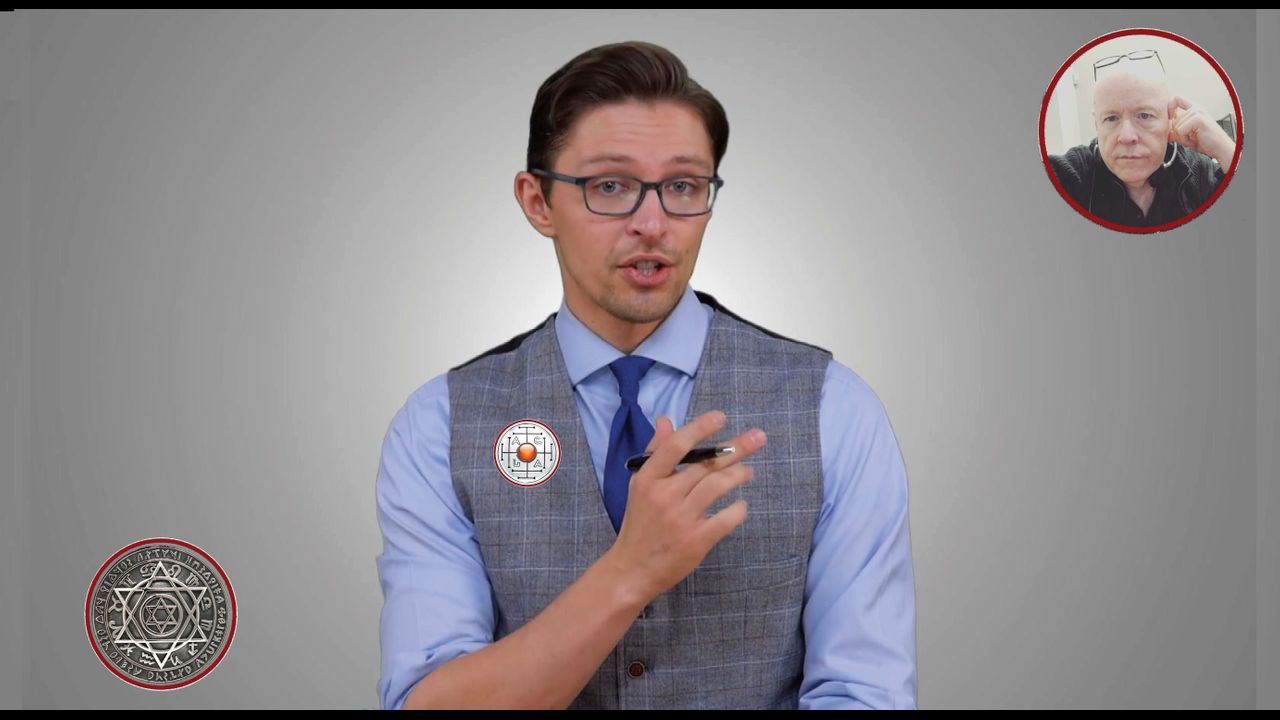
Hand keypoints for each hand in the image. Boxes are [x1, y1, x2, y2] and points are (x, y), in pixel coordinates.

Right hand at [606, 410, 765, 599]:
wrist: (632, 569)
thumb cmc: (640, 523)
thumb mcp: (640, 485)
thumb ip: (655, 452)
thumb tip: (665, 421)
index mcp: (648, 479)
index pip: (676, 446)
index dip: (700, 428)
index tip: (720, 416)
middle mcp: (665, 495)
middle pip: (706, 464)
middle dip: (736, 448)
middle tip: (758, 437)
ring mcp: (681, 518)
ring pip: (718, 485)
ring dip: (739, 474)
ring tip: (747, 471)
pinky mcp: (697, 540)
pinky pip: (727, 518)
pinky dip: (739, 509)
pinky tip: (740, 505)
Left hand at [1168, 95, 1235, 166]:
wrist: (1219, 149)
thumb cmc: (1205, 141)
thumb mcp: (1187, 135)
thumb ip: (1175, 131)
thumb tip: (1163, 131)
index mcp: (1194, 109)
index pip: (1177, 98)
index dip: (1169, 107)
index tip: (1170, 117)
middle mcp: (1196, 108)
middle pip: (1173, 119)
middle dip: (1178, 133)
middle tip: (1191, 137)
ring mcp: (1198, 112)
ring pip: (1175, 126)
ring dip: (1182, 137)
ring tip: (1194, 138)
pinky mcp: (1198, 119)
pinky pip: (1180, 130)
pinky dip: (1185, 139)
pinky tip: (1195, 139)